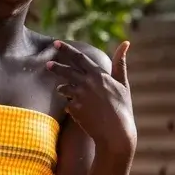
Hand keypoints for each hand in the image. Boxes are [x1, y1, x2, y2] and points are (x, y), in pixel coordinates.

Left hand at [49, 39, 135, 155]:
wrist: (116, 132)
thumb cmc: (122, 107)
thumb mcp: (123, 83)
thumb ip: (120, 63)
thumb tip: (126, 42)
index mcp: (99, 74)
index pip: (79, 57)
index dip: (66, 49)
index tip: (56, 43)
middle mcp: (87, 83)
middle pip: (65, 71)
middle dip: (55, 67)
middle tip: (48, 64)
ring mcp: (79, 96)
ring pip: (63, 88)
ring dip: (64, 89)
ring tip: (67, 92)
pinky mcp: (74, 109)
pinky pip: (67, 105)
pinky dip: (72, 106)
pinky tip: (80, 112)